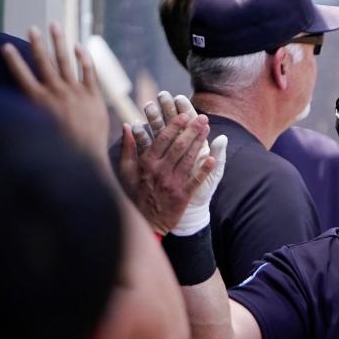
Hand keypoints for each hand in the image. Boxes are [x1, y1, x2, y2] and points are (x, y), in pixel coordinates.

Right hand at [1, 23, 109, 166]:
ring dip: (59, 41)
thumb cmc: (59, 150)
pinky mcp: (93, 97)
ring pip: (65, 61)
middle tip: (31, 28)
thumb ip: (28, 116)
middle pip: (44, 62)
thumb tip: (13, 110)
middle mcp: (55, 94)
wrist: (86, 160)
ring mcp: (76, 93)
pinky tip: (79, 46)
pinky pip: (88, 72)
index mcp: (38, 102)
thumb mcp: (37, 133)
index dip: (13, 60)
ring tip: (54, 25)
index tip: (5, 46)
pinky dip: (83, 58)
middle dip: (37, 44)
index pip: (21, 75)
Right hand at [137, 92, 226, 235]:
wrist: (144, 223)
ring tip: (207, 129)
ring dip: (199, 143)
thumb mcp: (126, 171)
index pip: (163, 140)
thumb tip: (126, 125)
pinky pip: (195, 180)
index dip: (175, 126)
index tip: (185, 115)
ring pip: (188, 159)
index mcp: (147, 163)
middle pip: (179, 146)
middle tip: (202, 118)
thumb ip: (128, 148)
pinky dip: (204, 170)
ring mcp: (172, 183)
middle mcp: (160, 171)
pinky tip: (212, 159)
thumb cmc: (135, 194)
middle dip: (192, 130)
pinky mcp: (183, 196)